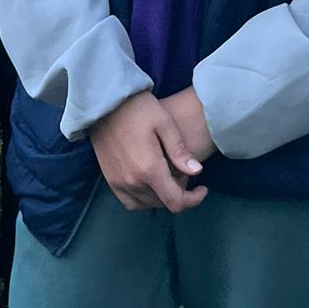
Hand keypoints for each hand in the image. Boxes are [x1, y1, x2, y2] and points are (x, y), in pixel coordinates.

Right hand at [89, 91, 206, 213]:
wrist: (106, 103)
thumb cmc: (138, 108)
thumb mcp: (165, 122)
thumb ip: (180, 150)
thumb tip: (197, 172)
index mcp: (149, 169)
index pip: (175, 201)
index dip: (193, 200)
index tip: (203, 189)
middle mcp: (133, 182)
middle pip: (163, 202)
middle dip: (179, 192)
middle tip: (183, 171)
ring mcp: (119, 183)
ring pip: (148, 204)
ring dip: (162, 196)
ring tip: (168, 176)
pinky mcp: (110, 180)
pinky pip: (131, 202)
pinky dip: (144, 199)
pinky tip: (150, 184)